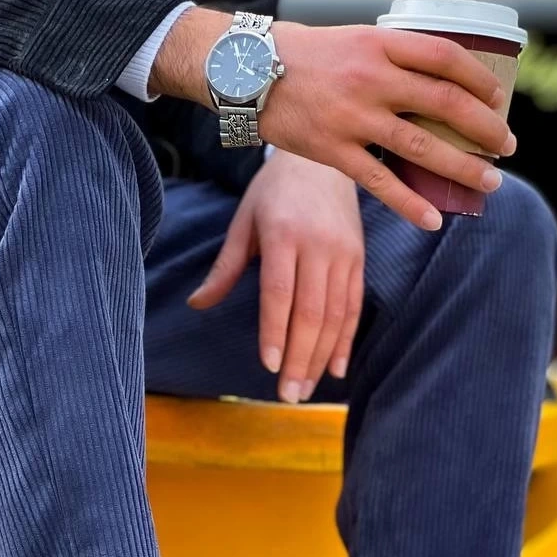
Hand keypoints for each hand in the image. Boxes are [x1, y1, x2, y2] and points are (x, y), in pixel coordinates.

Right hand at [156, 8, 515, 230]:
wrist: (246, 69)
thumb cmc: (305, 56)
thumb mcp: (354, 40)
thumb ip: (392, 58)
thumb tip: (438, 84)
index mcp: (380, 43)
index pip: (446, 58)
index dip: (479, 79)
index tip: (497, 99)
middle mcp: (371, 77)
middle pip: (445, 103)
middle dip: (484, 128)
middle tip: (507, 146)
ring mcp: (353, 117)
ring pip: (421, 146)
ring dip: (462, 167)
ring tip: (490, 182)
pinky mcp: (333, 150)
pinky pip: (381, 182)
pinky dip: (411, 204)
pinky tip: (433, 220)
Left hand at [187, 151, 363, 401]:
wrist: (322, 161)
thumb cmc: (273, 193)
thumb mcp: (244, 223)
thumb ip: (225, 267)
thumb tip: (197, 304)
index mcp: (284, 234)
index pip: (280, 293)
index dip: (276, 332)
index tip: (269, 366)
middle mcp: (318, 246)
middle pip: (311, 312)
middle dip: (299, 358)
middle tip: (288, 395)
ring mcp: (343, 255)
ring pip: (335, 316)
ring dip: (320, 358)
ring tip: (305, 389)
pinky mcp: (359, 261)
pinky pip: (353, 308)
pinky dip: (345, 342)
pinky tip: (335, 370)